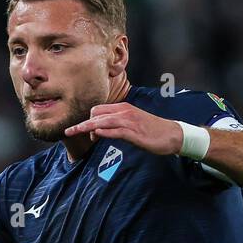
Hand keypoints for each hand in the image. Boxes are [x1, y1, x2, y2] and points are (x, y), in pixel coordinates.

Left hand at [64, 102, 182, 154]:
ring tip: (73, 132)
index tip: (86, 133)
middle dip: (81, 124)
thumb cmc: (152, 131)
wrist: (172, 134)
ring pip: (102, 121)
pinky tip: (95, 134)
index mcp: (123, 109)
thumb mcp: (131, 125)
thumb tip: (100, 131)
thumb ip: (116, 125)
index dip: (88, 120)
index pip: (98, 110)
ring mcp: (129, 121)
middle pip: (96, 114)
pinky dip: (104, 132)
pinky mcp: (134, 133)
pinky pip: (116, 130)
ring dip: (86, 127)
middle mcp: (124, 112)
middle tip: (70, 133)